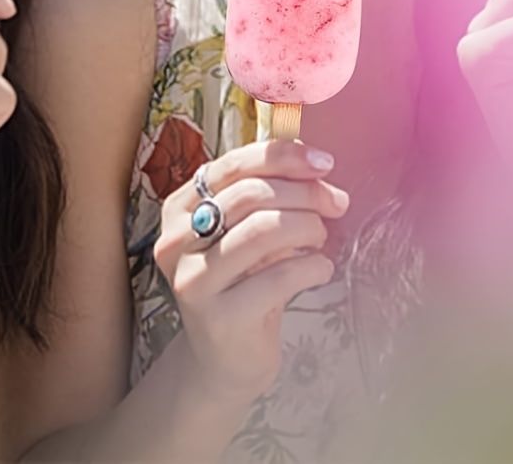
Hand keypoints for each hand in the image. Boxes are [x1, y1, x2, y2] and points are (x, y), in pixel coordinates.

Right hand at [154, 140, 347, 403]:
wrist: (227, 356)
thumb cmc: (244, 278)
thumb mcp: (249, 228)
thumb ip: (271, 191)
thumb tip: (316, 164)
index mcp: (180, 208)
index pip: (234, 165)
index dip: (283, 157)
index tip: (324, 162)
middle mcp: (175, 242)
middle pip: (251, 195)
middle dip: (305, 193)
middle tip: (337, 203)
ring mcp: (193, 281)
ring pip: (264, 230)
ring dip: (308, 227)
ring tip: (321, 238)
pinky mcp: (218, 319)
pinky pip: (280, 277)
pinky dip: (313, 266)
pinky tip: (321, 270)